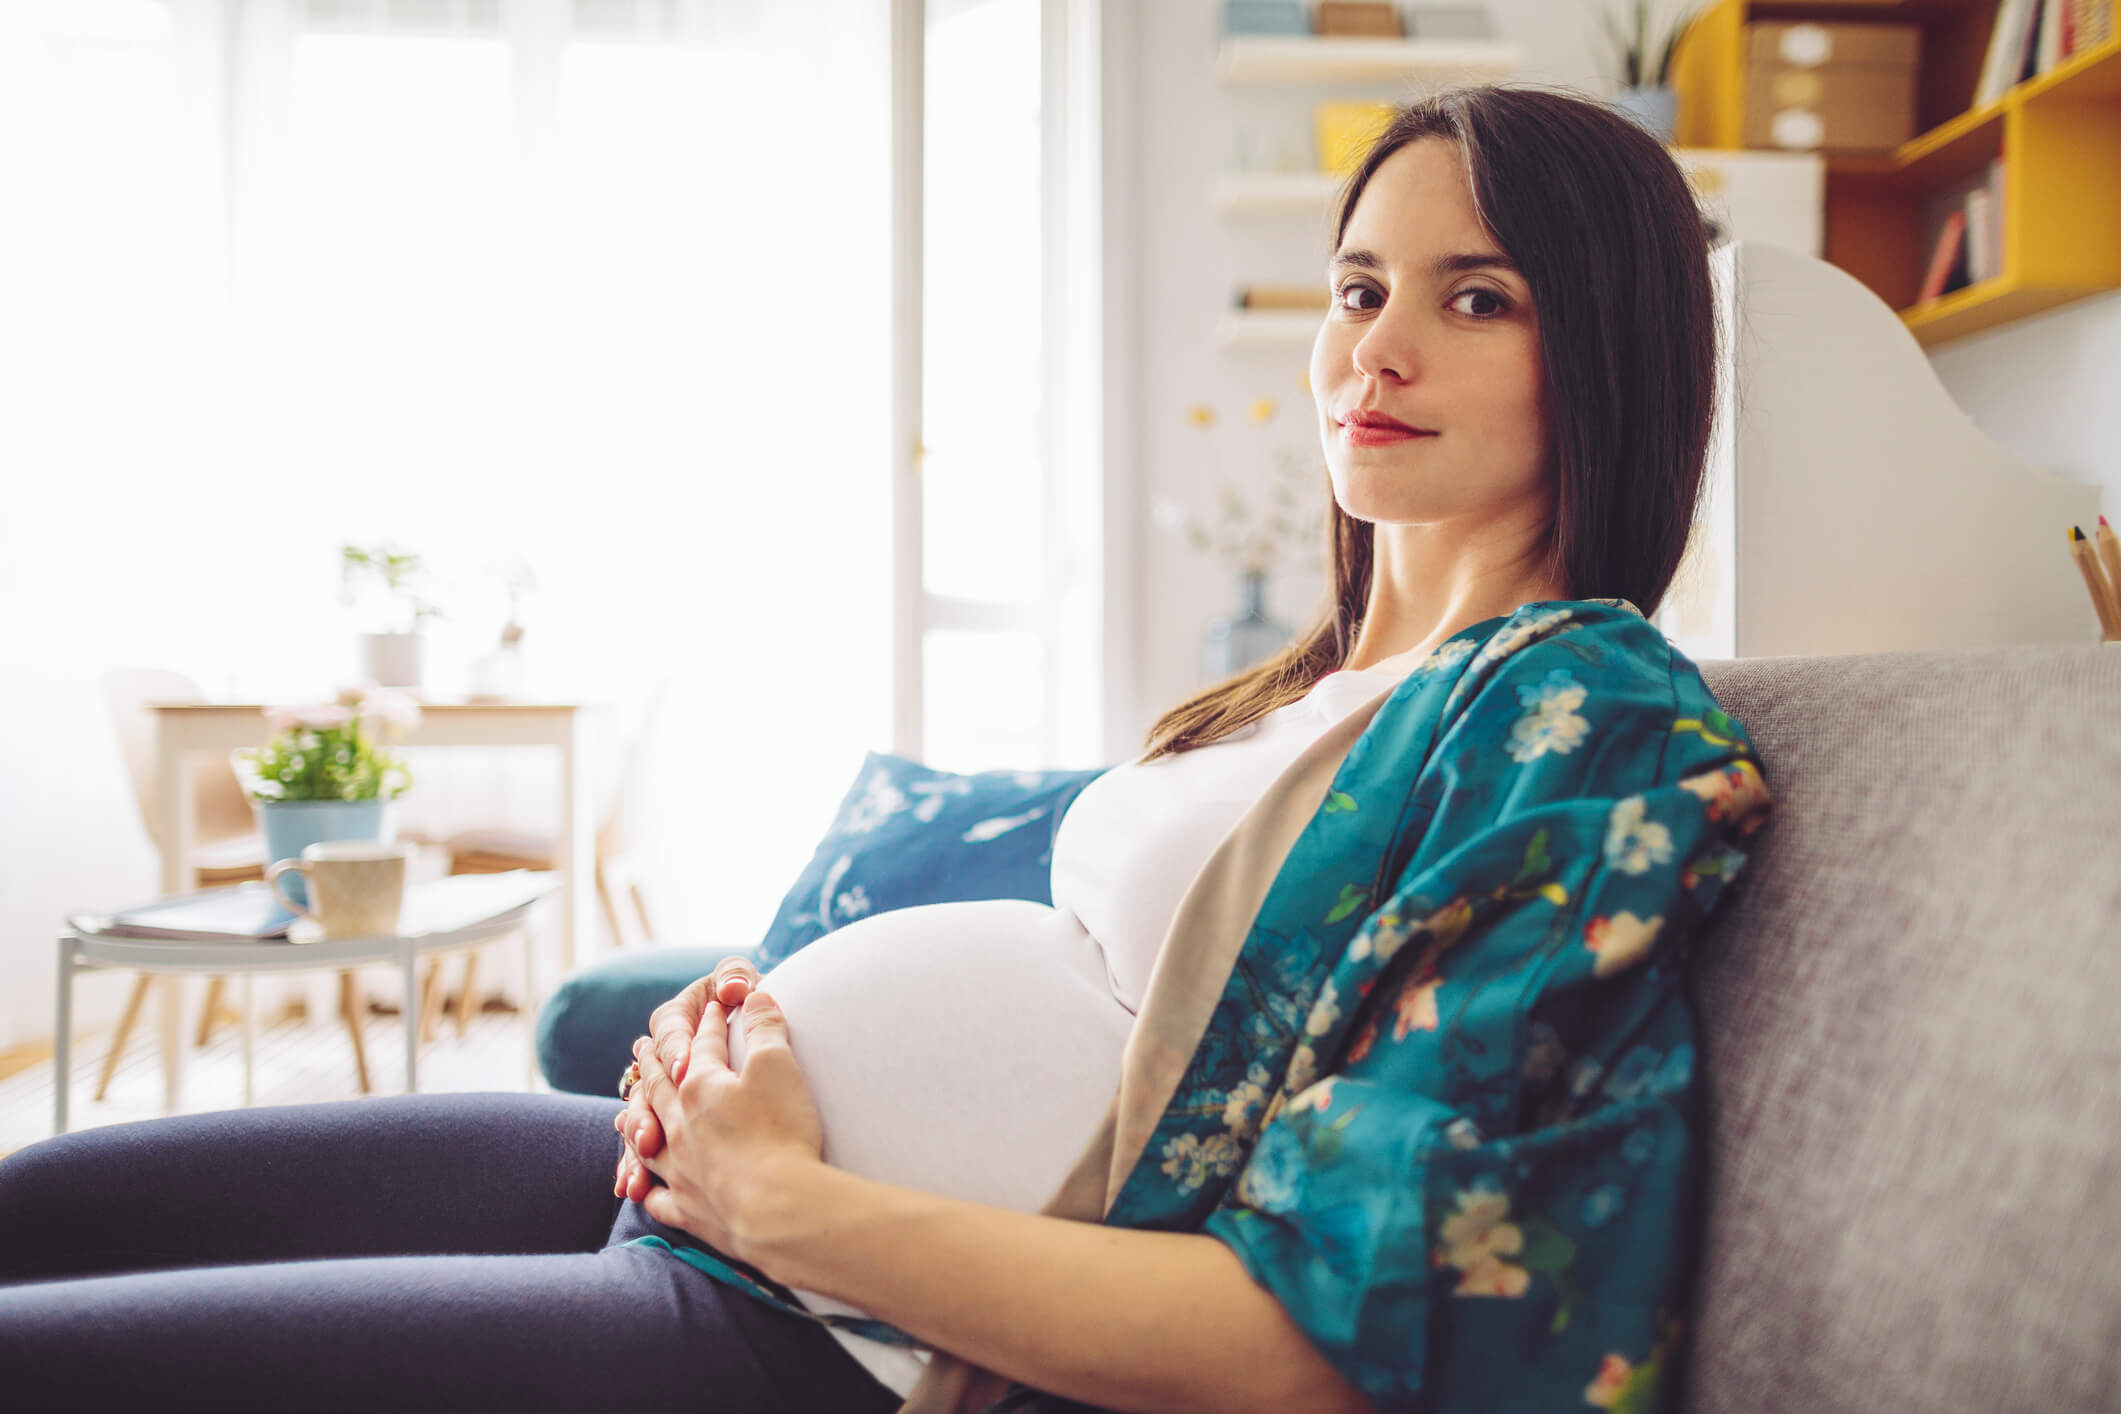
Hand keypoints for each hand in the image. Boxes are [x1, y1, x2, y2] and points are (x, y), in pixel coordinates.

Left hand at [614, 955, 763, 1201]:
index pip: (703, 1045)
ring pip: (646, 1139)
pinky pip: (658, 1195)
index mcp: (699, 1085)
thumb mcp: (779, 1066)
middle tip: (642, 1047)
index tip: (714, 1007)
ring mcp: (679, 1170)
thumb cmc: (780, 1132)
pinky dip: (648, 1186)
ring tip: (626, 1111)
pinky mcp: (688, 1210)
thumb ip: (765, 1027)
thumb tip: (754, 994)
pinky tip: (644, 1187)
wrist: (778, 1209)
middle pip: (660, 1086)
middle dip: (655, 1062)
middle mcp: (678, 1125)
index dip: (711, 1022)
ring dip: (637, 1120)